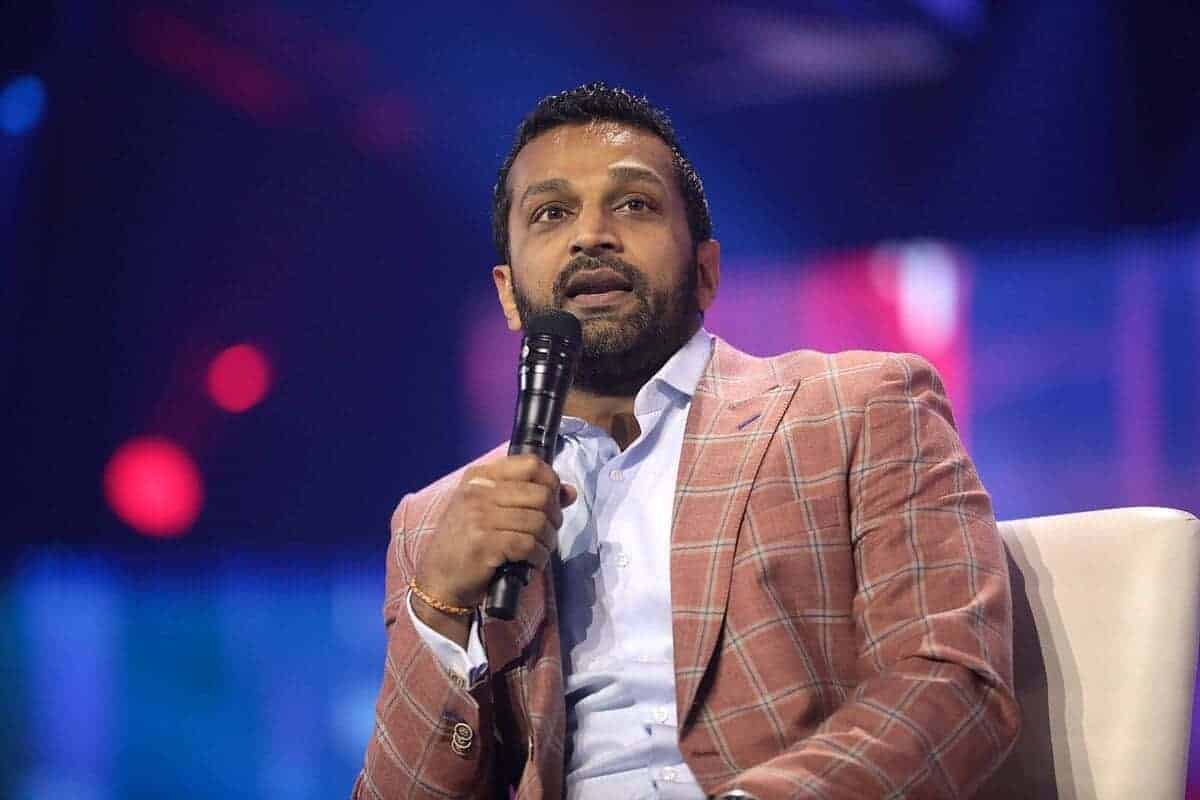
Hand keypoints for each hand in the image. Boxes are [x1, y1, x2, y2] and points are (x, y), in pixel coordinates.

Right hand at [414, 454, 576, 616]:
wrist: (438, 581)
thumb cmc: (467, 545)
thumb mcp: (490, 512)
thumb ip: (528, 498)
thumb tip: (570, 492)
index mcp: (479, 477)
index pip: (530, 464)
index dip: (551, 481)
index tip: (552, 502)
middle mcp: (478, 492)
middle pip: (540, 494)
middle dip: (553, 517)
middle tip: (546, 533)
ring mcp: (479, 516)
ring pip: (538, 521)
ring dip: (547, 541)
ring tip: (538, 550)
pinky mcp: (484, 543)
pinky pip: (529, 544)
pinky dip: (538, 557)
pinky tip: (531, 563)